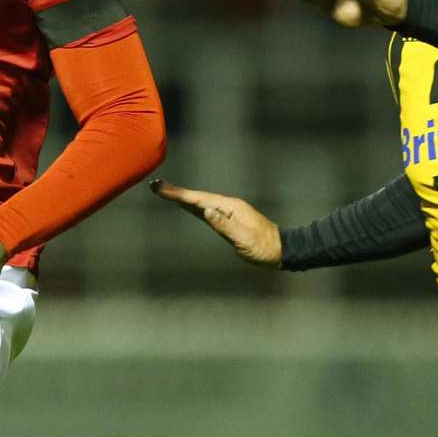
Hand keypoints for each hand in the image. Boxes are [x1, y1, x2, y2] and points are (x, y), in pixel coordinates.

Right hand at [149, 178, 281, 267]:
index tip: (161, 188)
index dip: (179, 194)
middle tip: (156, 186)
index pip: (199, 199)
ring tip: (165, 192)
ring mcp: (229, 212)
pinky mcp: (229, 219)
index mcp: (230, 207)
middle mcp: (228, 206)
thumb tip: (205, 210)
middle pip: (197, 197)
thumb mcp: (243, 238)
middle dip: (176, 192)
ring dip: (183, 198)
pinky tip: (187, 206)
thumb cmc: (263, 247)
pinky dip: (193, 206)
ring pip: (201, 202)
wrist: (281, 250)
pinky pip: (206, 210)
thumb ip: (223, 224)